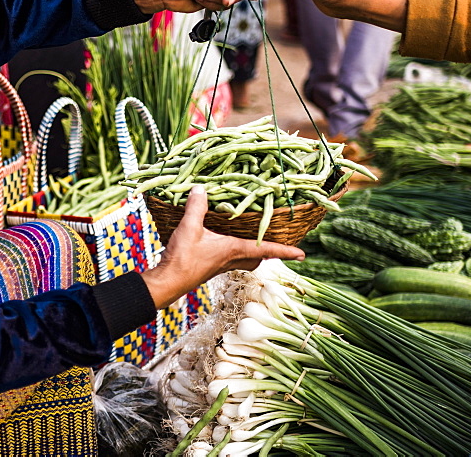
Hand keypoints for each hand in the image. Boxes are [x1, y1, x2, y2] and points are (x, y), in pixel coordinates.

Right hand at [140, 186, 304, 309]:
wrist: (168, 282)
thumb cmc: (182, 259)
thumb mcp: (189, 228)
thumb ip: (197, 207)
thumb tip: (201, 188)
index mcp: (234, 250)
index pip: (266, 249)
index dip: (285, 250)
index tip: (302, 254)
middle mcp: (232, 259)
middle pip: (259, 257)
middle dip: (272, 252)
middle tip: (283, 245)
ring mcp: (222, 265)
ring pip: (247, 259)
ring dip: (256, 253)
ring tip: (261, 242)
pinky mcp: (212, 267)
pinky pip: (234, 259)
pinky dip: (239, 252)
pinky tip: (229, 244)